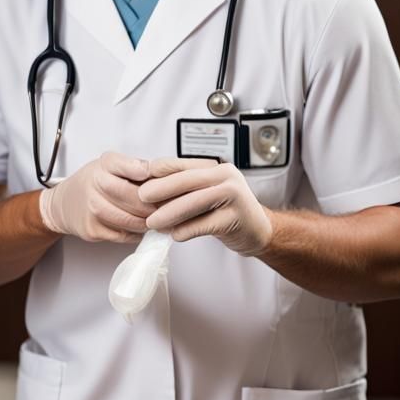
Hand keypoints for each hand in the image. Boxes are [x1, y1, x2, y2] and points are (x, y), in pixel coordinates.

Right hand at [39, 152, 152, 242]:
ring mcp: (92, 209)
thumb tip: (163, 174)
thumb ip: (133, 167)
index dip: (144, 173)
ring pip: (130, 220)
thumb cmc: (92, 183)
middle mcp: (95, 185)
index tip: (156, 179)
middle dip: (153, 205)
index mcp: (103, 166)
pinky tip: (140, 228)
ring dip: (147, 222)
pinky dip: (136, 233)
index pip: (128, 166)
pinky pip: (123, 235)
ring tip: (155, 220)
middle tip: (166, 208)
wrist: (63, 204)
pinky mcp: (92, 230)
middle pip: (134, 198)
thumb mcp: (109, 165)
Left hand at [138, 158, 272, 256]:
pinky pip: (205, 224)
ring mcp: (234, 196)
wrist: (259, 230)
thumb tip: (146, 188)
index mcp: (214, 167)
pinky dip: (186, 230)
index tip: (140, 178)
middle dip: (161, 189)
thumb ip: (182, 188)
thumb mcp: (205, 192)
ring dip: (170, 213)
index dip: (159, 170)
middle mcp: (225, 177)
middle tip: (141, 198)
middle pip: (187, 180)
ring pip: (194, 202)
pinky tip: (175, 235)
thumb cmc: (225, 211)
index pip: (182, 164)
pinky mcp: (236, 218)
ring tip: (152, 222)